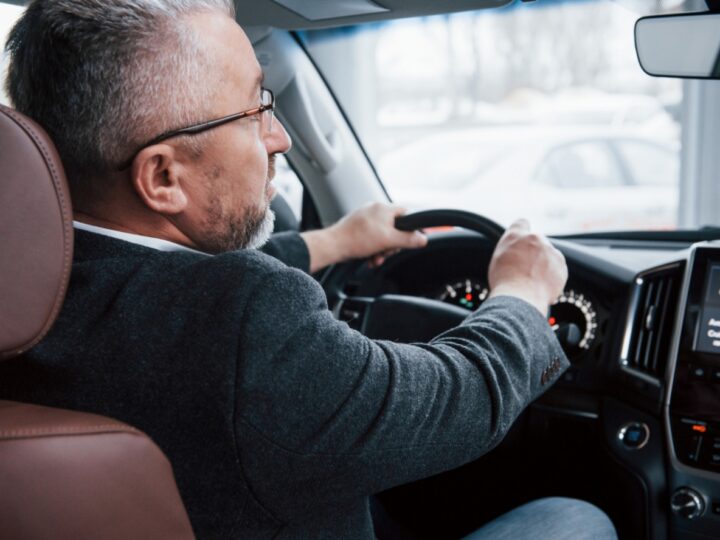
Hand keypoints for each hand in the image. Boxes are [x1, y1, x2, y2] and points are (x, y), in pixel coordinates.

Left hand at [301, 203, 426, 272]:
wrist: (334, 246)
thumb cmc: (357, 239)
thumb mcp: (389, 241)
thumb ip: (408, 240)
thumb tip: (423, 239)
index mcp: (384, 208)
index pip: (406, 213)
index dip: (411, 227)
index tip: (412, 238)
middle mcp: (374, 210)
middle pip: (395, 228)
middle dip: (392, 244)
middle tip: (387, 252)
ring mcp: (365, 218)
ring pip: (383, 235)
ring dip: (382, 250)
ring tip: (376, 258)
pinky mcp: (358, 227)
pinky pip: (372, 238)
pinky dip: (373, 249)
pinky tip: (370, 258)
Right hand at [487, 219, 566, 314]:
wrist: (521, 298)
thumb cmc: (505, 281)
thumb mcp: (497, 258)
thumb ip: (508, 248)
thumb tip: (514, 249)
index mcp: (516, 235)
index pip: (521, 223)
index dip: (522, 232)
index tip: (521, 240)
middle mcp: (536, 238)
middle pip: (536, 242)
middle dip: (533, 252)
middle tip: (523, 269)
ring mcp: (551, 252)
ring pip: (548, 256)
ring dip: (544, 264)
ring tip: (531, 281)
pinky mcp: (562, 267)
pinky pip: (557, 270)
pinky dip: (552, 277)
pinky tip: (540, 286)